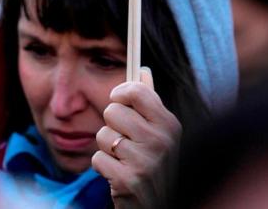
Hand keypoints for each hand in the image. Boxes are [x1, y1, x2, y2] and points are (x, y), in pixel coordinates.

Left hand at [92, 67, 181, 208]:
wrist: (158, 206)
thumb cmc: (154, 165)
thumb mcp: (160, 134)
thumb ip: (150, 103)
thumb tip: (143, 71)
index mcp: (170, 125)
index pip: (138, 91)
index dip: (121, 92)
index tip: (118, 99)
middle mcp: (161, 141)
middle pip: (113, 111)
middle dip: (112, 126)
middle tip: (125, 140)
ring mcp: (145, 162)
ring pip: (103, 135)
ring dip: (107, 148)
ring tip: (123, 160)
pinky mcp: (128, 181)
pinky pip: (97, 158)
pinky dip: (103, 167)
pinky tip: (118, 174)